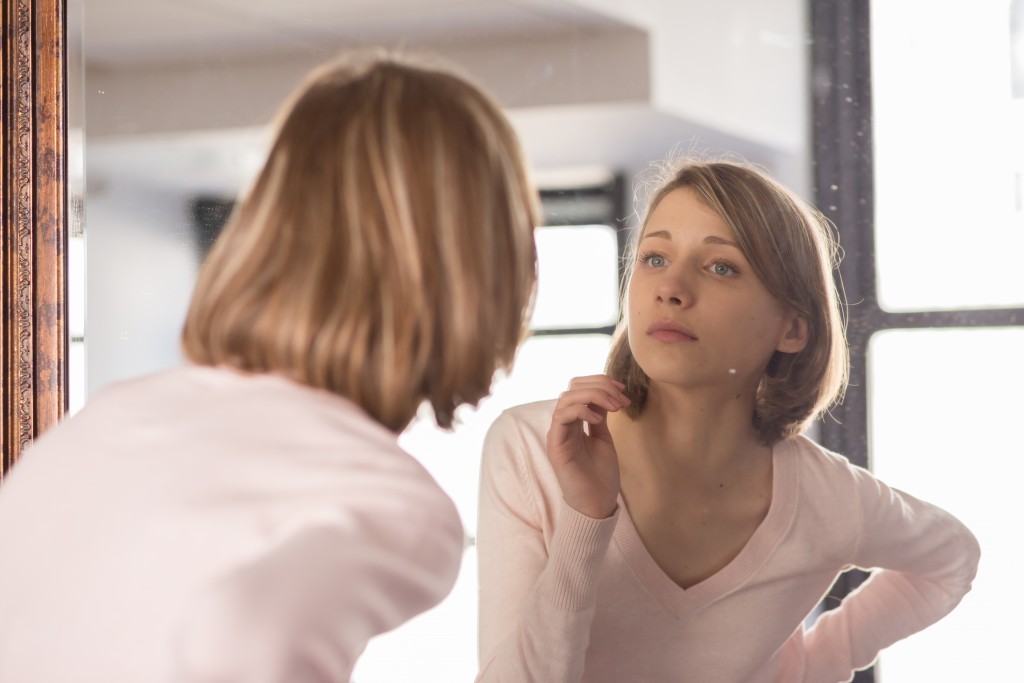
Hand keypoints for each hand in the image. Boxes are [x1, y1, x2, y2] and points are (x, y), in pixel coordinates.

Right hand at [546, 375, 629, 518]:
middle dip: (599, 385)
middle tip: (621, 398)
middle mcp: (563, 425)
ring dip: (594, 396)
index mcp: (574, 422)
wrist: (597, 504)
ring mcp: (557, 434)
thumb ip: (600, 416)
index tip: (623, 390)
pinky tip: (598, 420)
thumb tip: (607, 394)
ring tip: (614, 407)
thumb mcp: (603, 438)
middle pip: (572, 387)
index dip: (600, 382)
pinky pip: (562, 417)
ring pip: (566, 398)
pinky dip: (581, 411)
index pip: (579, 388)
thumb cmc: (601, 475)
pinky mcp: (556, 446)